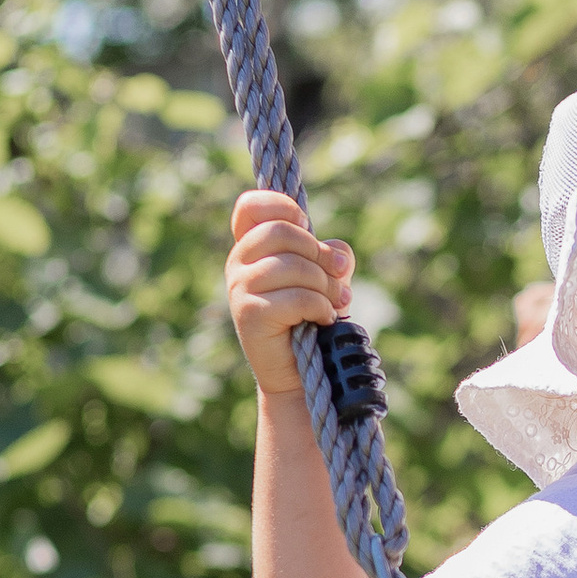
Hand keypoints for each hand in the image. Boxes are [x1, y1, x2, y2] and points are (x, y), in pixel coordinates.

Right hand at [227, 187, 356, 395]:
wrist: (301, 372)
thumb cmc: (313, 317)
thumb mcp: (327, 277)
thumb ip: (333, 255)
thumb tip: (335, 255)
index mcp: (252, 246)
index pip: (250, 206)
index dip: (281, 206)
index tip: (306, 226)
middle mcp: (239, 263)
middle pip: (281, 232)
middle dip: (319, 255)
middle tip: (338, 278)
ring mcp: (239, 288)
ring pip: (293, 266)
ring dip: (325, 286)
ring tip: (334, 304)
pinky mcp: (249, 314)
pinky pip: (297, 297)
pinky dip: (320, 307)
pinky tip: (323, 319)